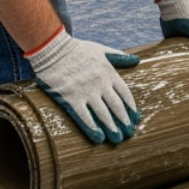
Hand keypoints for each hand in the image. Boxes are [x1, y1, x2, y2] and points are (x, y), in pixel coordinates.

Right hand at [26, 27, 140, 144]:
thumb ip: (119, 57)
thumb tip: (137, 60)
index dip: (131, 107)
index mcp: (109, 73)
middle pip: (116, 106)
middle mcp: (100, 84)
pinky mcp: (70, 98)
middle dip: (124, 121)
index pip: (125, 94)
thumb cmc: (77, 49)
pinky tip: (98, 138)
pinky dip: (91, 128)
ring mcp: (85, 92)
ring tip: (118, 139)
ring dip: (111, 127)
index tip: (136, 118)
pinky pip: (83, 116)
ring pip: (102, 114)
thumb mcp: (102, 50)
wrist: (52, 49)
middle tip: (130, 133)